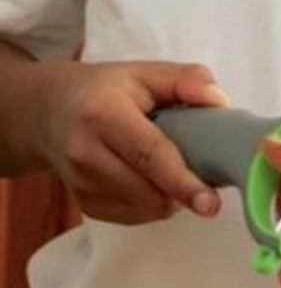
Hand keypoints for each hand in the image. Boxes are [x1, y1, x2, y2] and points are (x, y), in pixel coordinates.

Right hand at [37, 59, 229, 223]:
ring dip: (171, 197)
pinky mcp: (84, 204)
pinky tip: (155, 179)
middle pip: (147, 190)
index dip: (182, 181)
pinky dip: (154, 203)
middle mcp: (85, 153)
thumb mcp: (148, 72)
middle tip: (208, 178)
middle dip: (184, 191)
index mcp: (103, 114)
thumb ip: (187, 80)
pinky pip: (133, 216)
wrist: (54, 110)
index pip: (149, 155)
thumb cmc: (110, 89)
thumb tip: (220, 102)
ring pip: (143, 208)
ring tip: (176, 168)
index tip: (210, 202)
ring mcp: (81, 183)